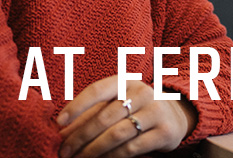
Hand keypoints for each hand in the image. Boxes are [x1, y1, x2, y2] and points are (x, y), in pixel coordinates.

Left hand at [56, 77, 196, 157]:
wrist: (174, 115)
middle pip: (105, 116)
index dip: (77, 106)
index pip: (97, 90)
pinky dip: (112, 157)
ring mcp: (156, 111)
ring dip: (94, 150)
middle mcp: (142, 92)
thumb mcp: (116, 103)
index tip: (59, 123)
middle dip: (81, 136)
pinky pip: (132, 148)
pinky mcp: (164, 132)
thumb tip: (63, 131)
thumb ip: (91, 114)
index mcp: (125, 81)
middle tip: (65, 151)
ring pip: (117, 134)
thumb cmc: (136, 108)